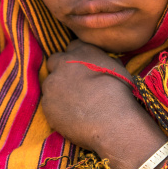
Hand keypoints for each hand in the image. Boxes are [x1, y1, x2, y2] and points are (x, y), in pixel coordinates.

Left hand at [42, 40, 167, 168]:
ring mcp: (52, 83)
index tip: (81, 69)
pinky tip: (71, 117)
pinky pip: (49, 104)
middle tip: (73, 85)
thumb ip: (101, 61)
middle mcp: (63, 63)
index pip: (72, 47)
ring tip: (74, 105)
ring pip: (50, 84)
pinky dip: (57, 109)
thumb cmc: (121, 94)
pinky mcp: (46, 104)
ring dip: (58, 90)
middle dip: (61, 70)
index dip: (76, 58)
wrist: (113, 121)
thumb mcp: (117, 68)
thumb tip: (98, 63)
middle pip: (54, 61)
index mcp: (82, 50)